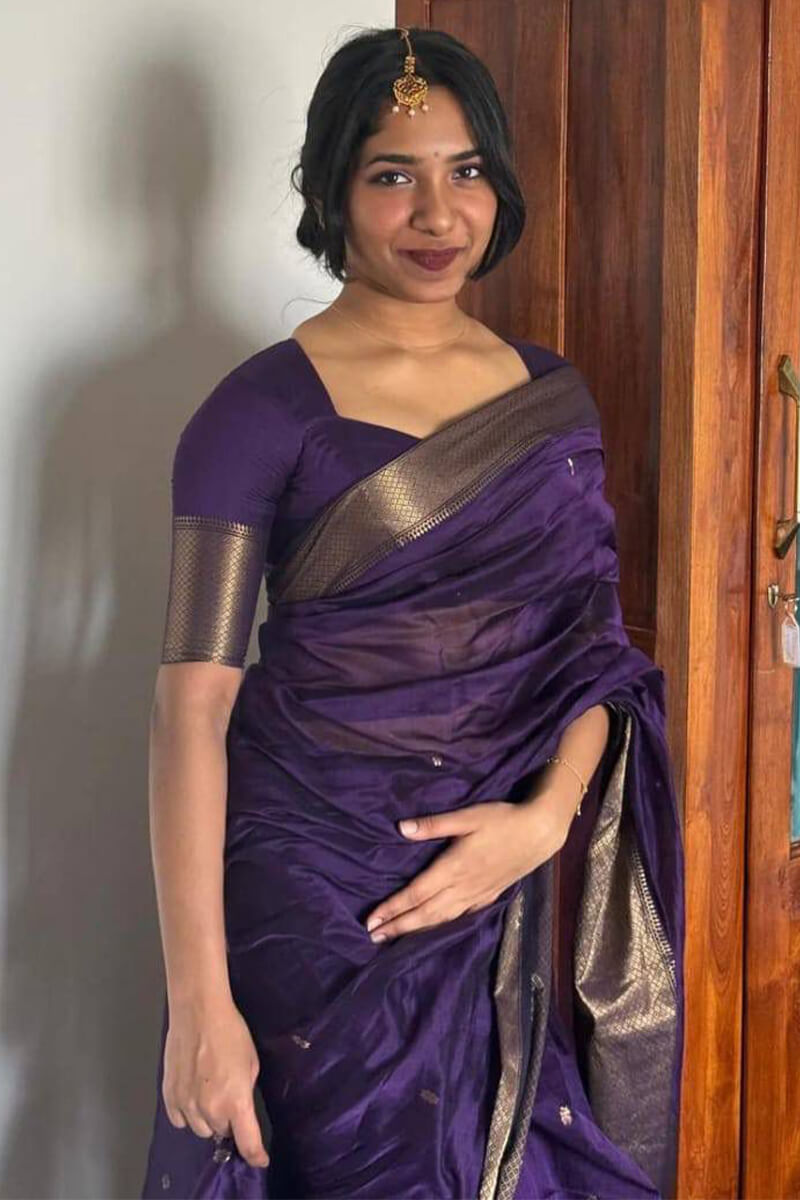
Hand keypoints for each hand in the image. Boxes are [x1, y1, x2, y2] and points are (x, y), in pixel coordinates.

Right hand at [162, 995, 269, 1168]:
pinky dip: (188, 1114)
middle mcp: (210, 1110)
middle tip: (229, 1098)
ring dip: (208, 1119)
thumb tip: (240, 1104)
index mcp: (235, 1102)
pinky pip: (179, 1121)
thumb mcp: (251, 1062)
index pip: (247, 1142)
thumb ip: (245, 1091)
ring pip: (200, 1130)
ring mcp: (187, 1105)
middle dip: (228, 1121)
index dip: (255, 1155)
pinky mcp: (169, 1097)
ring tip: (210, 1093)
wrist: (198, 1013)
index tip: (260, 1159)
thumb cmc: (230, 1032)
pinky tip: (192, 1095)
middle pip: (222, 1133)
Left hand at [363, 793, 570, 942]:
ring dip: (416, 929)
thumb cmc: (502, 820)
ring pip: (442, 919)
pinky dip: (442, 926)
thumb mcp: (468, 816)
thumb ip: (434, 824)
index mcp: (454, 867)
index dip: (393, 908)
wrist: (540, 834)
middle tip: (373, 937)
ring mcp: (477, 895)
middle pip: (425, 913)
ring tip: (395, 937)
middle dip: (399, 926)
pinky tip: (433, 929)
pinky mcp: (489, 896)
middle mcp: (463, 887)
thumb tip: (401, 829)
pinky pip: (460, 916)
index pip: (416, 893)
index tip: (372, 920)